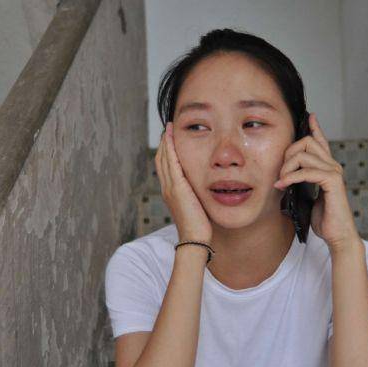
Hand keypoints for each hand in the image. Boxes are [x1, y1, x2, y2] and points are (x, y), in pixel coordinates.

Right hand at [155, 122, 212, 243]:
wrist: (195, 238)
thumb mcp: (198, 204)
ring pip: (164, 158)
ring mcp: (170, 187)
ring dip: (166, 141)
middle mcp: (167, 187)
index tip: (171, 137)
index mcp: (171, 191)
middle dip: (164, 142)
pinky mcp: (176, 187)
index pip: (166, 166)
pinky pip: (170, 163)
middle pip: (161, 159)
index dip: (167, 150)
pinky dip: (169, 148)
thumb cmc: (200, 225)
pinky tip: (172, 137)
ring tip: (170, 127)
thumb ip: (197, 193)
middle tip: (169, 127)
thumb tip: (206, 186)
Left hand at [273, 113, 360, 249]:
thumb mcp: (307, 197)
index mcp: (327, 167)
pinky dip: (291, 177)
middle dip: (287, 153)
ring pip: (304, 154)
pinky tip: (282, 185)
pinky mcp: (332, 181)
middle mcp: (332, 166)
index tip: (310, 116)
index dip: (315, 127)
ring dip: (287, 167)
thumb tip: (283, 179)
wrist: (337, 235)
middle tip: (280, 173)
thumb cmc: (323, 219)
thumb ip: (300, 184)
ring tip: (281, 181)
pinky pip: (306, 171)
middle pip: (306, 142)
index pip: (321, 141)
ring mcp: (334, 172)